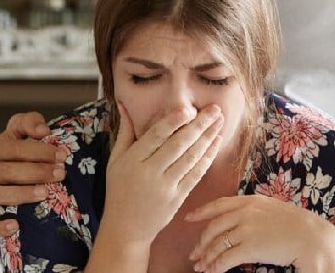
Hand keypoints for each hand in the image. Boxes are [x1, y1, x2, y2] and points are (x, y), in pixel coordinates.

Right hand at [0, 112, 66, 236]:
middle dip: (37, 172)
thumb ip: (30, 122)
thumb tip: (42, 131)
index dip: (39, 152)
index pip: (14, 149)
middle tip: (61, 174)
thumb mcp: (21, 130)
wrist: (7, 170)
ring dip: (23, 194)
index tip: (62, 156)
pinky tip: (16, 226)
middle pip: (8, 172)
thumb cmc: (18, 150)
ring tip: (45, 193)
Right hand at [98, 103, 224, 243]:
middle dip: (199, 125)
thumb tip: (122, 104)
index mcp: (132, 161)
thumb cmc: (118, 190)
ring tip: (219, 122)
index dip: (173, 122)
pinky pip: (195, 174)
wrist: (126, 228)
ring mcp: (165, 187)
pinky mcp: (177, 198)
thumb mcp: (115, 161)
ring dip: (207, 138)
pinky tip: (215, 143)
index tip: (189, 109)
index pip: (155, 136)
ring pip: (190, 158)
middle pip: (177, 144)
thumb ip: (124, 132)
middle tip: (214, 109)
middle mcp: (149, 173)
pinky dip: (207, 158)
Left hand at [186, 195, 334, 272]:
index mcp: (251, 201)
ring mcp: (246, 229)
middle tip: (194, 253)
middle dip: (201, 242)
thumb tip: (240, 219)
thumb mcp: (274, 208)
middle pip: (213, 227)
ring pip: (216, 244)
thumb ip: (255, 211)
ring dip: (206, 257)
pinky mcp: (249, 248)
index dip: (201, 212)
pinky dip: (215, 267)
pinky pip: (225, 258)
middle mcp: (245, 212)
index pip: (219, 204)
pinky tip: (212, 272)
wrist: (312, 238)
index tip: (189, 218)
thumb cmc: (297, 225)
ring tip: (201, 266)